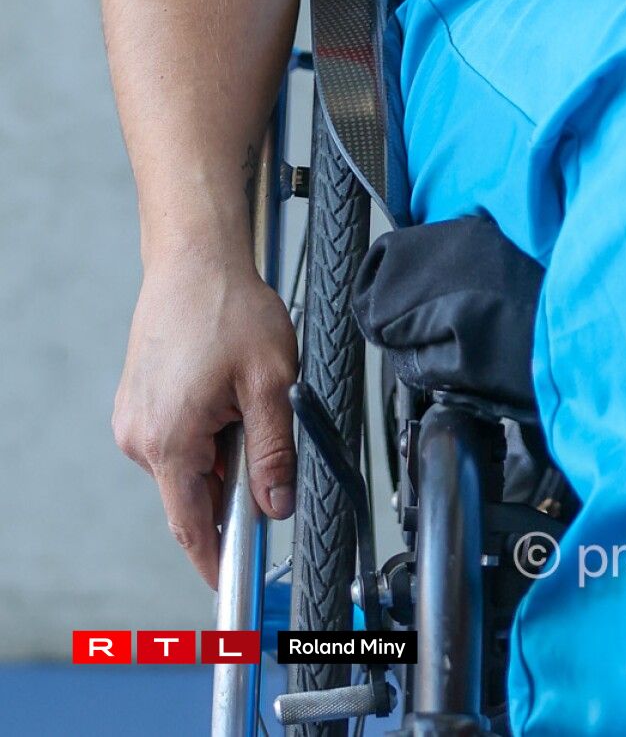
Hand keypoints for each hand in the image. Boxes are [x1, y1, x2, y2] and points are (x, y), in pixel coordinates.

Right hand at [112, 241, 299, 588]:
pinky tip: (222, 385)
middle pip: (194, 491)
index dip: (216, 560)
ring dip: (222, 447)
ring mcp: (134, 418)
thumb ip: (275, 451)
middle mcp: (140, 438)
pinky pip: (177, 437)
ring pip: (188, 462)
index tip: (233, 584)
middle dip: (234, 480)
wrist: (194, 255)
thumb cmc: (229, 307)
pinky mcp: (137, 401)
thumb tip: (277, 507)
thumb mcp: (271, 382)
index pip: (192, 526)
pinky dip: (206, 427)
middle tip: (265, 430)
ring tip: (243, 391)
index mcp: (169, 442)